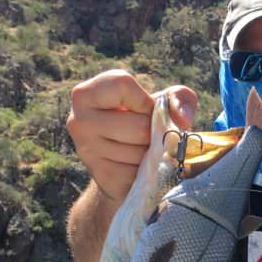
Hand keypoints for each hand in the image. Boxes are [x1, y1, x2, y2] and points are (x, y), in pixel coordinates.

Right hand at [66, 69, 197, 200]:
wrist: (127, 166)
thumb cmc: (144, 123)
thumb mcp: (164, 102)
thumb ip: (179, 98)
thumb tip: (182, 120)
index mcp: (85, 93)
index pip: (122, 84)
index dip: (144, 100)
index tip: (145, 110)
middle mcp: (78, 120)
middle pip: (139, 125)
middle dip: (154, 132)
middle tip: (145, 136)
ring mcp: (87, 151)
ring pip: (142, 152)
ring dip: (153, 154)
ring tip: (142, 150)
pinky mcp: (102, 176)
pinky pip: (141, 173)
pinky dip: (148, 171)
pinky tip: (139, 167)